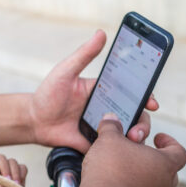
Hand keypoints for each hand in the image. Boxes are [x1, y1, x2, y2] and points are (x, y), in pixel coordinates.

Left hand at [0, 154, 27, 186]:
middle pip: (0, 158)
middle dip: (4, 168)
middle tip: (7, 179)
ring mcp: (8, 167)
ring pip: (12, 161)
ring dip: (14, 172)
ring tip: (15, 184)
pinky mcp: (19, 171)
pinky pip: (22, 167)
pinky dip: (22, 174)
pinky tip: (20, 183)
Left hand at [28, 30, 158, 152]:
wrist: (33, 121)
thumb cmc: (48, 93)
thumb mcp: (65, 71)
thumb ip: (83, 55)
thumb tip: (101, 33)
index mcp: (105, 90)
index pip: (132, 91)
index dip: (146, 96)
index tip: (152, 102)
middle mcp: (108, 108)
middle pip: (136, 115)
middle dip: (143, 122)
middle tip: (138, 128)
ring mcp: (103, 127)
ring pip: (128, 133)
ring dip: (135, 137)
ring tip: (131, 140)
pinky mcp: (96, 144)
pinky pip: (113, 149)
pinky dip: (119, 152)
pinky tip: (118, 153)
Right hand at [81, 114, 185, 186]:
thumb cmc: (111, 170)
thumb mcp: (109, 139)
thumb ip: (111, 126)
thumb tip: (111, 118)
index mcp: (165, 164)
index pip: (179, 152)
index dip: (170, 142)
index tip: (157, 137)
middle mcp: (164, 184)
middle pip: (169, 170)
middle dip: (154, 160)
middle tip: (138, 152)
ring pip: (154, 185)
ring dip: (142, 175)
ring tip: (123, 167)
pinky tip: (113, 183)